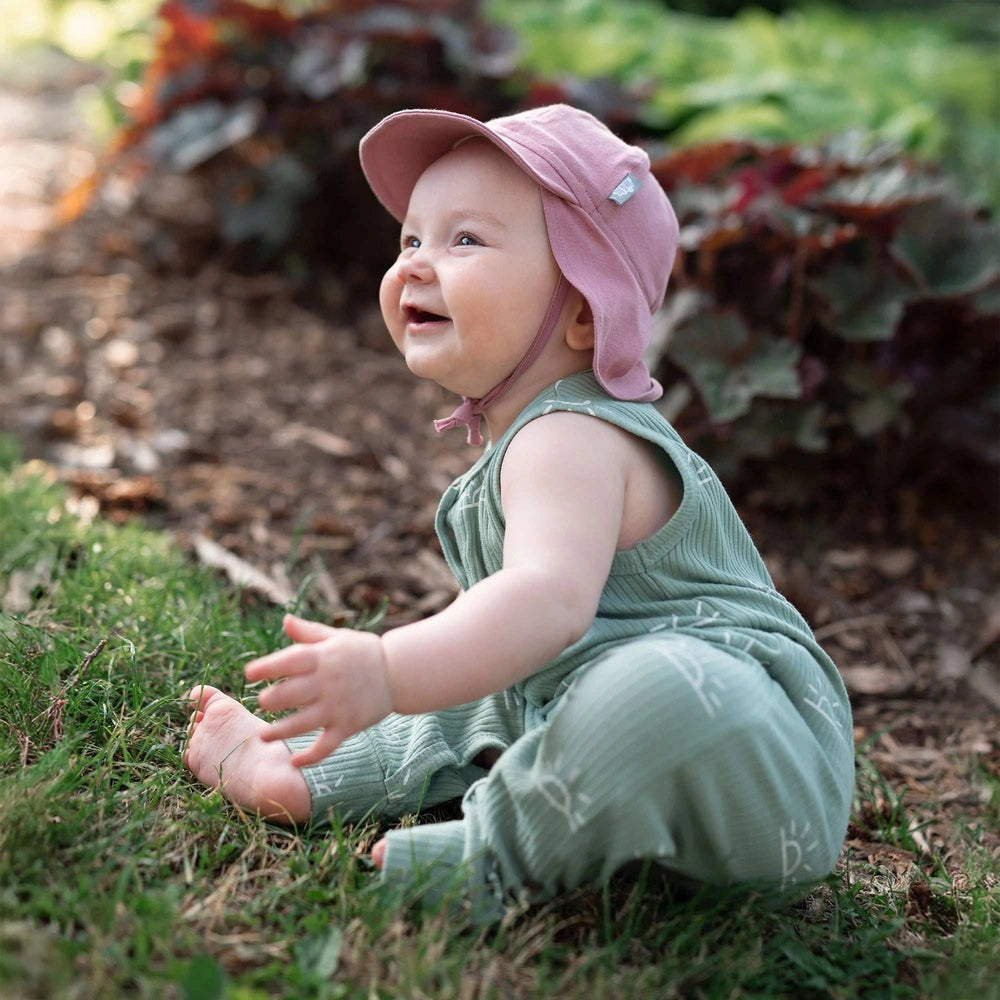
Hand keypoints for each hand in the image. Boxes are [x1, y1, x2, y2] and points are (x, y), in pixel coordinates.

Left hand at [245, 614, 393, 766]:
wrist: (399, 672)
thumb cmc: (363, 652)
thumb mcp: (337, 638)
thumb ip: (308, 632)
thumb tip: (285, 620)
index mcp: (323, 657)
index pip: (290, 661)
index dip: (267, 667)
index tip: (249, 673)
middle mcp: (328, 682)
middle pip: (291, 694)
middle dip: (271, 700)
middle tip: (262, 702)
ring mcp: (338, 707)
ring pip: (302, 724)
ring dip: (280, 731)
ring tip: (263, 736)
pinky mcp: (348, 726)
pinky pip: (326, 746)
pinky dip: (310, 757)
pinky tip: (294, 763)